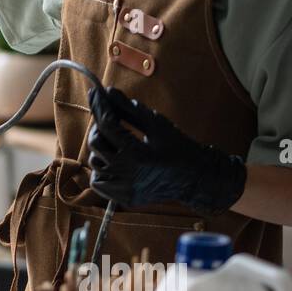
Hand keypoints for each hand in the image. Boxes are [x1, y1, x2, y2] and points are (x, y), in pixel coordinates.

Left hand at [87, 87, 245, 215]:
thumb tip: (108, 91)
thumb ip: (129, 109)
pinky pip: (99, 183)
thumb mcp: (157, 124)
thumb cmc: (179, 147)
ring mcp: (125, 189)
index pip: (107, 125)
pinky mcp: (125, 198)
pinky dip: (101, 170)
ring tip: (115, 141)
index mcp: (137, 154)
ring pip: (95, 164)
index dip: (99, 106)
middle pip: (96, 144)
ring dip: (100, 148)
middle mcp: (128, 174)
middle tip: (109, 119)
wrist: (196, 178)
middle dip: (99, 127)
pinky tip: (113, 160)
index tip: (95, 93)